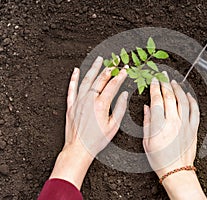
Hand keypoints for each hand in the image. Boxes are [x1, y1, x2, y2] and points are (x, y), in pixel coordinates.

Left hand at [50, 56, 127, 188]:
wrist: (79, 149)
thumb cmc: (97, 140)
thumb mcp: (113, 126)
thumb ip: (120, 108)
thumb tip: (124, 94)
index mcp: (101, 104)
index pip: (112, 85)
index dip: (120, 76)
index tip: (125, 70)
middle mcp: (89, 100)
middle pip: (100, 80)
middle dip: (109, 69)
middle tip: (115, 61)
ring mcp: (78, 102)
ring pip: (86, 80)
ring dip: (93, 69)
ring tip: (99, 60)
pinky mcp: (71, 106)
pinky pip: (72, 89)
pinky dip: (74, 79)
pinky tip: (76, 71)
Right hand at [143, 72, 205, 198]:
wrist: (176, 171)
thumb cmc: (159, 159)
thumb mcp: (147, 142)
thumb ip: (147, 122)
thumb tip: (147, 107)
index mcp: (160, 125)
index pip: (157, 100)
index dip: (155, 88)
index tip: (153, 80)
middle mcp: (173, 122)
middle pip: (170, 97)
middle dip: (165, 84)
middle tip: (162, 76)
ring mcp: (185, 124)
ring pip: (183, 101)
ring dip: (178, 89)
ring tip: (173, 82)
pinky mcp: (194, 128)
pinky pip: (195, 111)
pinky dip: (192, 101)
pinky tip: (188, 95)